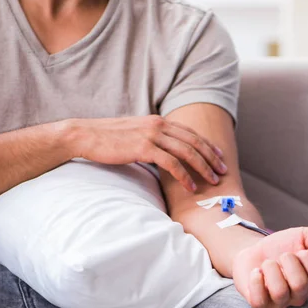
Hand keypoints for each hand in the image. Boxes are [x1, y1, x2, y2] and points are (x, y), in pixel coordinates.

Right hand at [68, 115, 227, 191]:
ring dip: (203, 168)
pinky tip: (191, 186)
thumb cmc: (107, 139)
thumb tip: (164, 153)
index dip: (207, 145)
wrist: (84, 135)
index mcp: (157, 121)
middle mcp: (158, 125)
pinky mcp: (144, 148)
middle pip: (194, 142)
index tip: (219, 157)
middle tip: (223, 171)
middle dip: (211, 157)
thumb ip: (152, 139)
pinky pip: (171, 163)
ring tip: (212, 181)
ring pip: (187, 152)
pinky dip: (184, 175)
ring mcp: (152, 135)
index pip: (190, 133)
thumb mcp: (135, 134)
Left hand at [233, 227, 307, 307]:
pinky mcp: (260, 304)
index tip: (300, 251)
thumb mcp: (302, 235)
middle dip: (288, 261)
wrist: (256, 250)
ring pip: (279, 292)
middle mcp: (299, 296)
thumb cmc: (282, 247)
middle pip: (300, 285)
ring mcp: (279, 302)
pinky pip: (259, 300)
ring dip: (271, 268)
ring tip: (268, 263)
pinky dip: (256, 281)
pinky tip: (256, 271)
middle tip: (282, 255)